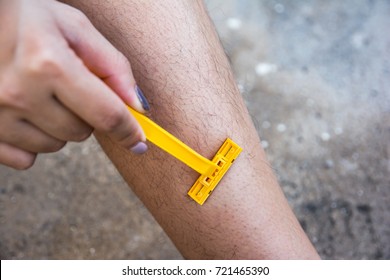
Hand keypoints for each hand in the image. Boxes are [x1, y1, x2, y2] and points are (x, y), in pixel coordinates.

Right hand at [0, 0, 147, 169]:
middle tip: (69, 88)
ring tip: (42, 95)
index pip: (105, 114)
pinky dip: (33, 141)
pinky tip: (26, 114)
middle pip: (81, 132)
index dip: (129, 131)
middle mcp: (20, 93)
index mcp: (49, 64)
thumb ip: (112, 66)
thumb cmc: (27, 17)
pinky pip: (25, 158)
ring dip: (59, 126)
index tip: (138, 141)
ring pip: (54, 145)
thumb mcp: (75, 29)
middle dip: (86, 114)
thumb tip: (138, 106)